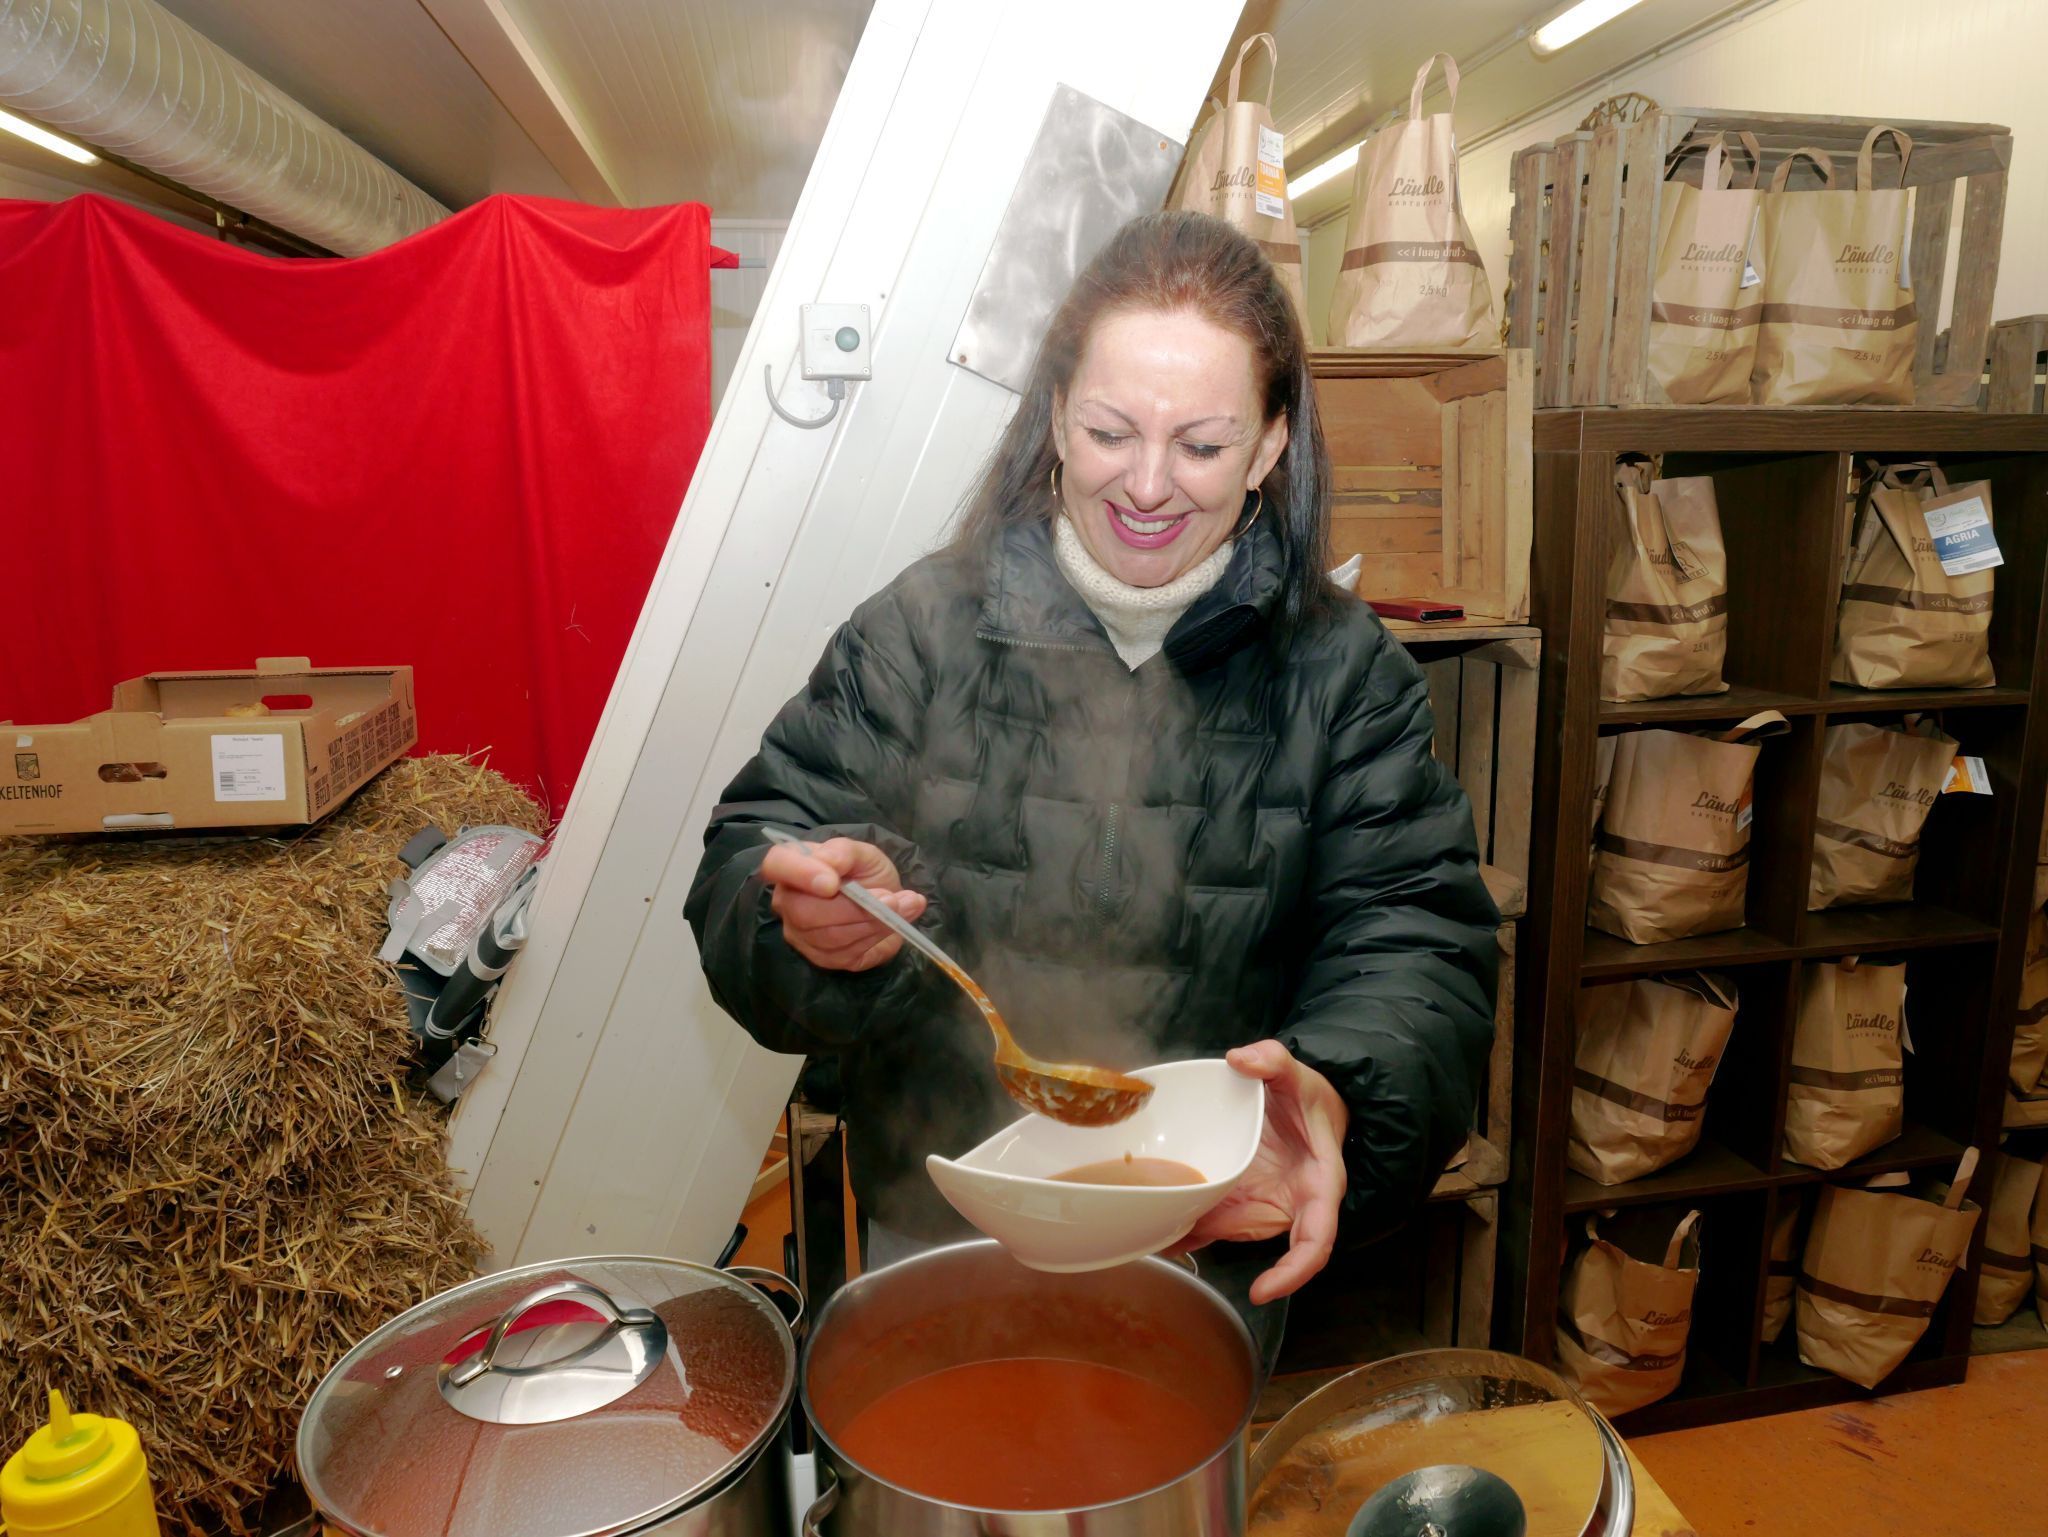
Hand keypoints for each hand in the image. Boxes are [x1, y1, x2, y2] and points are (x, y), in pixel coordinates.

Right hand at [759, 835, 927, 971]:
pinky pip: (847, 954)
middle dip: (854, 908)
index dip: (801, 874)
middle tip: (892, 898)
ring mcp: (800, 934)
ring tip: (904, 906)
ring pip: (831, 937)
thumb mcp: (863, 853)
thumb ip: (845, 853)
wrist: (884, 900)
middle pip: (806, 912)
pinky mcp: (822, 958)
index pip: (776, 865)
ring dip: (873, 923)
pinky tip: (894, 924)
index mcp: (790, 865)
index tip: (833, 883)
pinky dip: (877, 938)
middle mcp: (787, 902)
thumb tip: (831, 863)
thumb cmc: (865, 871)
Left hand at [1177, 1041, 1349, 1304]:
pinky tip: (1154, 1221)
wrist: (1309, 1106)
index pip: (1315, 1241)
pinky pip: (1214, 1215)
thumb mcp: (1299, 1074)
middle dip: (1214, 1237)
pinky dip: (1187, 1220)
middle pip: (1253, 1234)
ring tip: (1150, 1232)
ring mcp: (1263, 1202)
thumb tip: (1242, 1058)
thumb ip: (1275, 1060)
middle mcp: (1291, 1204)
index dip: (1292, 1271)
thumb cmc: (1312, 1101)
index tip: (1263, 1290)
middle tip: (1170, 1239)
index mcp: (1319, 1186)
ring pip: (1226, 1228)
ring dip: (1192, 1232)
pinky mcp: (1240, 1197)